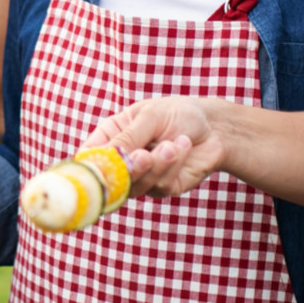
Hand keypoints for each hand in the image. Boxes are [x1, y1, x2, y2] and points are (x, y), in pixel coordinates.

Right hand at [81, 98, 226, 199]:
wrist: (215, 127)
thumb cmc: (178, 114)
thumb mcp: (150, 117)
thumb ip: (128, 137)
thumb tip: (106, 157)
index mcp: (110, 138)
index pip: (88, 158)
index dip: (89, 167)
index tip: (101, 166)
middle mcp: (122, 161)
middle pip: (109, 179)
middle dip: (129, 168)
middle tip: (144, 156)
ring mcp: (141, 177)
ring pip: (135, 186)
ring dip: (157, 165)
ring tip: (174, 144)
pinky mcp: (161, 188)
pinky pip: (159, 186)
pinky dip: (172, 166)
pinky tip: (183, 146)